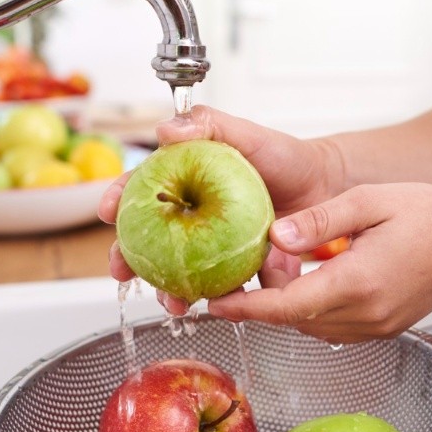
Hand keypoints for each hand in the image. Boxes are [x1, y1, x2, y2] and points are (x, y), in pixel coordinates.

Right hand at [99, 105, 342, 311]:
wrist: (325, 186)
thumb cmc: (284, 156)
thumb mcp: (247, 135)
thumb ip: (209, 124)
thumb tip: (166, 129)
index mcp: (185, 181)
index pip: (142, 189)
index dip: (119, 200)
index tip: (106, 211)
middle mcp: (193, 216)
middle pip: (151, 239)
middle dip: (129, 259)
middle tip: (120, 271)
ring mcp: (213, 245)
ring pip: (181, 272)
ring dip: (169, 290)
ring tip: (171, 301)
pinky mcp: (239, 268)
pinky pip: (225, 288)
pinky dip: (221, 300)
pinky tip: (218, 306)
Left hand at [207, 183, 431, 343]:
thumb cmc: (431, 214)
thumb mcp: (368, 201)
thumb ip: (318, 220)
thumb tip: (275, 235)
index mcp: (359, 282)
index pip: (287, 306)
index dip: (245, 308)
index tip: (213, 303)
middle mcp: (366, 314)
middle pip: (293, 319)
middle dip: (264, 297)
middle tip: (251, 263)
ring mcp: (376, 327)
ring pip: (311, 326)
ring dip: (289, 303)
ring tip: (281, 266)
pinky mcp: (383, 329)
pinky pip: (332, 326)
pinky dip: (312, 308)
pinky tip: (313, 278)